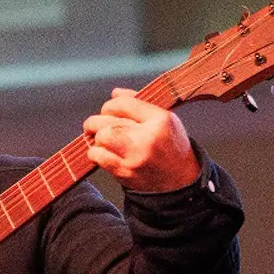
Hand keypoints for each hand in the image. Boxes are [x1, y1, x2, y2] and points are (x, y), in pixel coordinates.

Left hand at [82, 88, 200, 191]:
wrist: (179, 181)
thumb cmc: (170, 146)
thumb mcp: (165, 120)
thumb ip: (139, 104)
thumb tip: (115, 93)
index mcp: (161, 120)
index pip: (125, 104)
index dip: (110, 105)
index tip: (107, 110)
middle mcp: (148, 137)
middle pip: (109, 121)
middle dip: (95, 121)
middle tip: (93, 125)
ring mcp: (136, 157)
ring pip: (102, 138)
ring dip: (96, 137)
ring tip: (101, 139)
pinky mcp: (125, 172)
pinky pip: (99, 157)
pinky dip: (95, 152)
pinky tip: (101, 152)